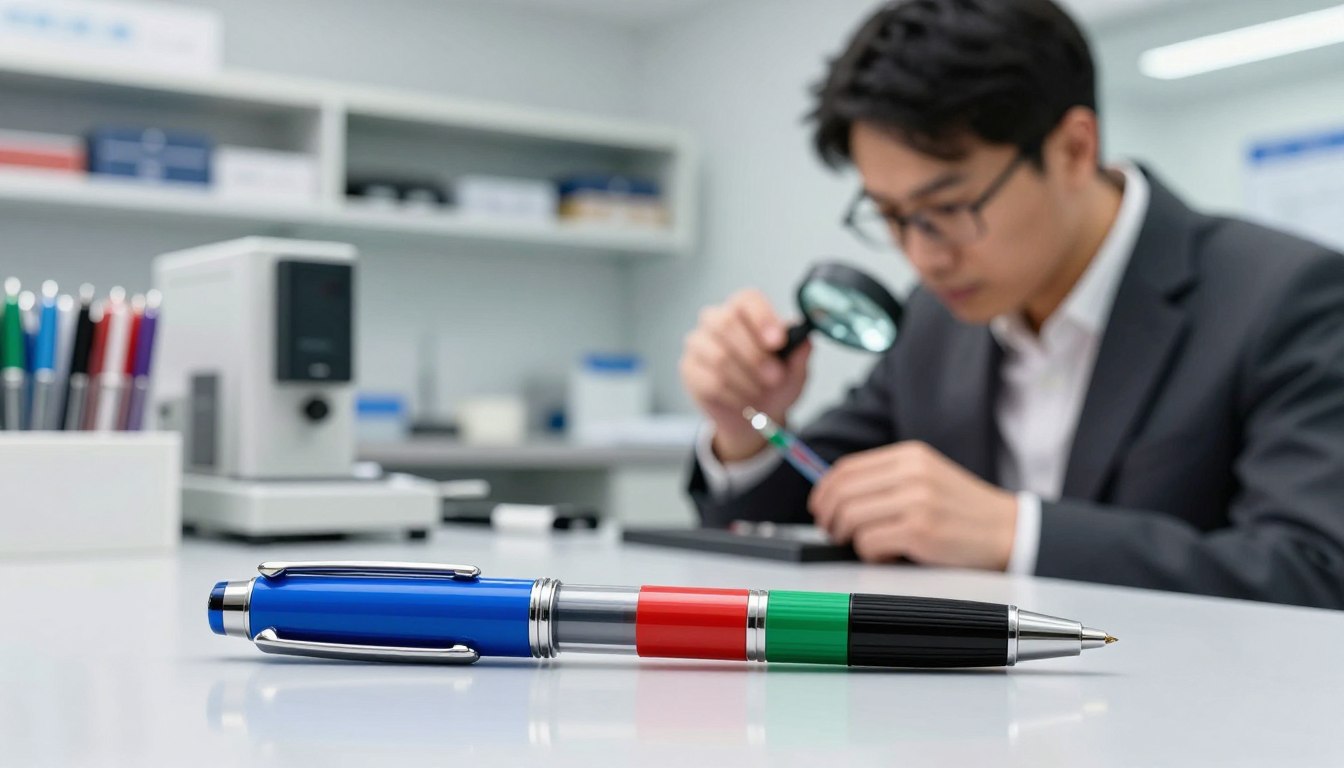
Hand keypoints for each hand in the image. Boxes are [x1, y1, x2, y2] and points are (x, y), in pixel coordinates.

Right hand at [680, 289, 811, 461]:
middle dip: (755, 355)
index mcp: (745, 311)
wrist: (752, 417)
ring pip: (718, 356)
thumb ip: (800, 354)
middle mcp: (717, 320)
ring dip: (745, 380)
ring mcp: (699, 343)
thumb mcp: (795, 371)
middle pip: (727, 324)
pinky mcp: (689, 368)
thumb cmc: (772, 384)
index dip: (762, 317)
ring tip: (759, 392)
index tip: (778, 342)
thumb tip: (805, 340)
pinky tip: (742, 400)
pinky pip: (709, 381)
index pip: (747, 299)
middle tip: (775, 377)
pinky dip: (732, 395)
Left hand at [809, 441, 1017, 570]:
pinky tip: (890, 555)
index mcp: (909, 455)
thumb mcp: (926, 478)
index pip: (846, 468)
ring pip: (850, 517)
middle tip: (835, 533)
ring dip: (850, 538)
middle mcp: (911, 472)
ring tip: (867, 545)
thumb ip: (887, 481)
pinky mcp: (920, 530)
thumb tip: (835, 496)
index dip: (824, 491)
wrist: (1009, 531)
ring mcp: (916, 500)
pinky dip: (871, 554)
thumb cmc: (964, 511)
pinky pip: (869, 543)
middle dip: (829, 517)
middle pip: (842, 491)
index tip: (820, 509)